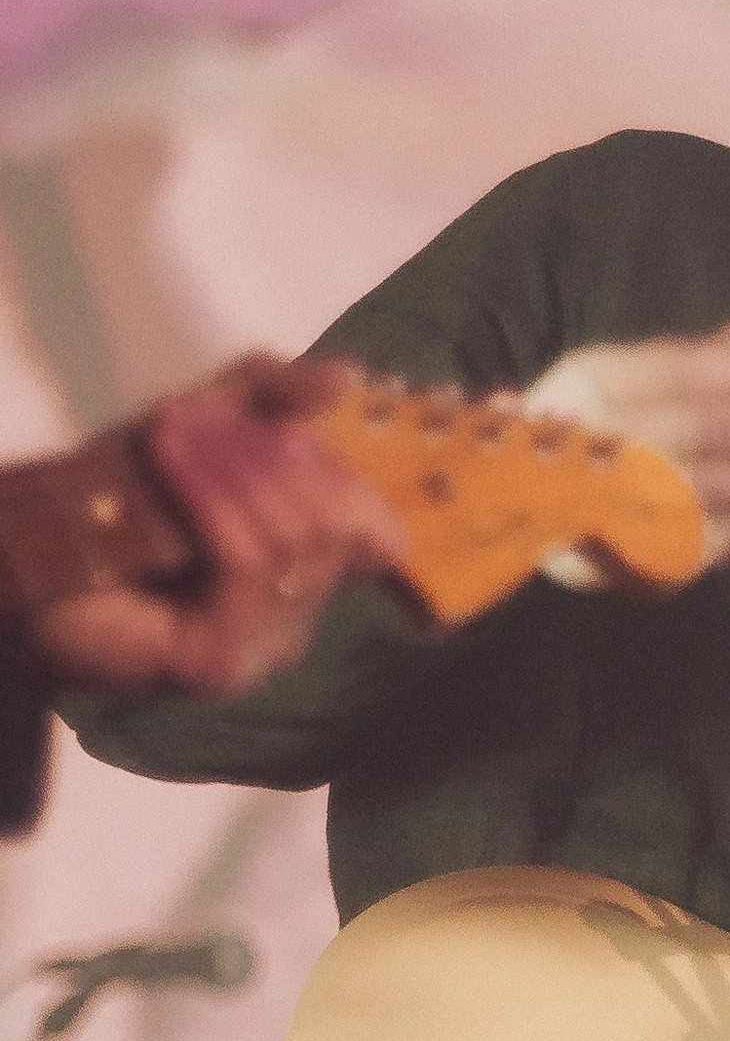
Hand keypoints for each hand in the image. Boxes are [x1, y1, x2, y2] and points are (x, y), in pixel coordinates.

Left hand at [34, 355, 405, 696]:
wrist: (29, 555)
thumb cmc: (117, 497)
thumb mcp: (203, 424)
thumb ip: (271, 395)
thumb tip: (349, 376)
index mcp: (307, 567)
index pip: (382, 536)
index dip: (356, 479)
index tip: (291, 432)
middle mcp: (298, 616)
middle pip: (339, 524)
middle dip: (274, 453)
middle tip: (203, 418)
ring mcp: (262, 648)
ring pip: (295, 539)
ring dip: (233, 465)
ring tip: (172, 430)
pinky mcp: (220, 664)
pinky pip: (249, 564)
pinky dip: (212, 498)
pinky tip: (172, 459)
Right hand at [523, 313, 729, 582]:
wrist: (526, 513)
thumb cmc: (591, 435)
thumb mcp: (630, 383)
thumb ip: (698, 356)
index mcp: (582, 388)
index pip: (665, 369)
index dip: (726, 368)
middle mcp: (590, 440)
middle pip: (687, 426)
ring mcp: (605, 502)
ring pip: (696, 486)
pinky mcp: (627, 556)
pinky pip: (696, 544)